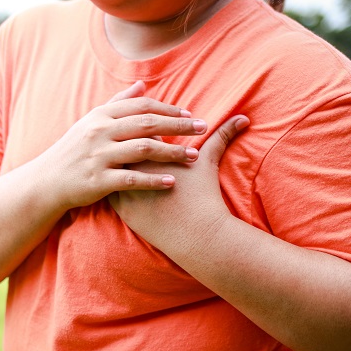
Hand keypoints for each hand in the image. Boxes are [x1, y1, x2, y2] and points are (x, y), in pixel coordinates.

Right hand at [43, 81, 208, 209]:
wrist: (46, 181)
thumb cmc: (74, 151)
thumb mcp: (91, 122)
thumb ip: (118, 104)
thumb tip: (142, 84)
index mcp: (101, 116)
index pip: (142, 106)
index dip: (169, 110)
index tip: (190, 115)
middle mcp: (100, 132)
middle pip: (147, 124)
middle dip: (178, 126)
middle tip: (203, 128)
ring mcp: (98, 156)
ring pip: (143, 150)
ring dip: (172, 153)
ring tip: (194, 157)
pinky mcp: (98, 181)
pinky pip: (132, 180)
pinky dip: (153, 181)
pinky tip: (172, 182)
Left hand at [108, 115, 248, 252]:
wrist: (195, 233)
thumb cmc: (204, 195)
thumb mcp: (210, 161)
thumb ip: (223, 135)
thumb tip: (243, 117)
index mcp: (152, 150)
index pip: (137, 130)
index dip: (139, 127)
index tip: (140, 126)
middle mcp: (133, 166)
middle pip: (118, 146)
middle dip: (118, 142)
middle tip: (119, 139)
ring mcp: (124, 188)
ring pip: (108, 169)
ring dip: (109, 164)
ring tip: (109, 160)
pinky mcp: (120, 209)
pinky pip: (106, 192)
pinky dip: (107, 186)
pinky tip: (107, 182)